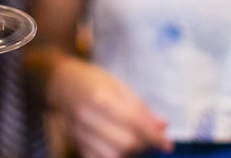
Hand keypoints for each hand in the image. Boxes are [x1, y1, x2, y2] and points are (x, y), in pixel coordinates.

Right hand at [49, 56, 172, 157]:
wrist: (62, 83)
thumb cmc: (93, 80)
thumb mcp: (119, 86)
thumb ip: (140, 108)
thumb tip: (163, 126)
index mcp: (102, 98)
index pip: (134, 123)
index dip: (154, 136)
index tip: (167, 144)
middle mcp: (89, 118)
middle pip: (125, 143)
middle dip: (144, 145)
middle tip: (152, 142)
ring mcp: (80, 133)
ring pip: (113, 156)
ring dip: (131, 154)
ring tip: (137, 145)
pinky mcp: (76, 144)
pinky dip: (114, 157)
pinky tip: (121, 150)